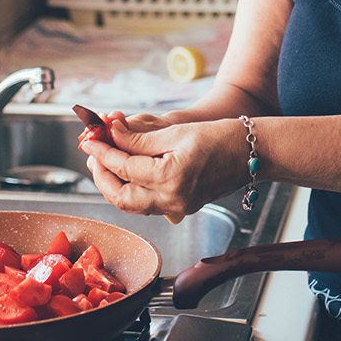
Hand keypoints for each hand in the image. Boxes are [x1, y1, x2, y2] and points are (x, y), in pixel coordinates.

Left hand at [80, 116, 245, 218]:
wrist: (251, 154)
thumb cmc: (220, 137)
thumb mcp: (176, 132)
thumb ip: (139, 138)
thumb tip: (111, 134)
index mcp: (170, 177)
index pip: (123, 167)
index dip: (102, 152)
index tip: (90, 139)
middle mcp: (171, 199)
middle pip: (120, 196)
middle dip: (101, 176)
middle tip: (93, 153)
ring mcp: (177, 208)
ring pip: (131, 204)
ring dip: (114, 184)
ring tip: (105, 161)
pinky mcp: (181, 208)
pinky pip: (146, 204)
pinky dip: (131, 189)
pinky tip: (127, 172)